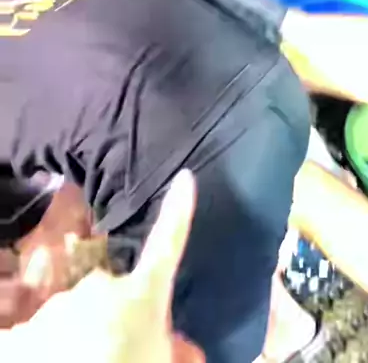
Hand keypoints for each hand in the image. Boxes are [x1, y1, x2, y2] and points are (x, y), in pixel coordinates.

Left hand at [4, 170, 202, 362]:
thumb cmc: (134, 362)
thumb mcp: (161, 356)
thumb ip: (165, 339)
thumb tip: (190, 351)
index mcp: (143, 293)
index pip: (167, 245)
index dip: (178, 211)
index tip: (184, 178)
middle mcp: (101, 286)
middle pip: (101, 291)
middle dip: (103, 313)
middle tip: (110, 347)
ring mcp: (59, 304)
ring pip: (64, 313)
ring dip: (71, 332)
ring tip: (81, 356)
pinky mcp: (23, 330)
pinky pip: (26, 334)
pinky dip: (33, 346)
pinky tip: (46, 354)